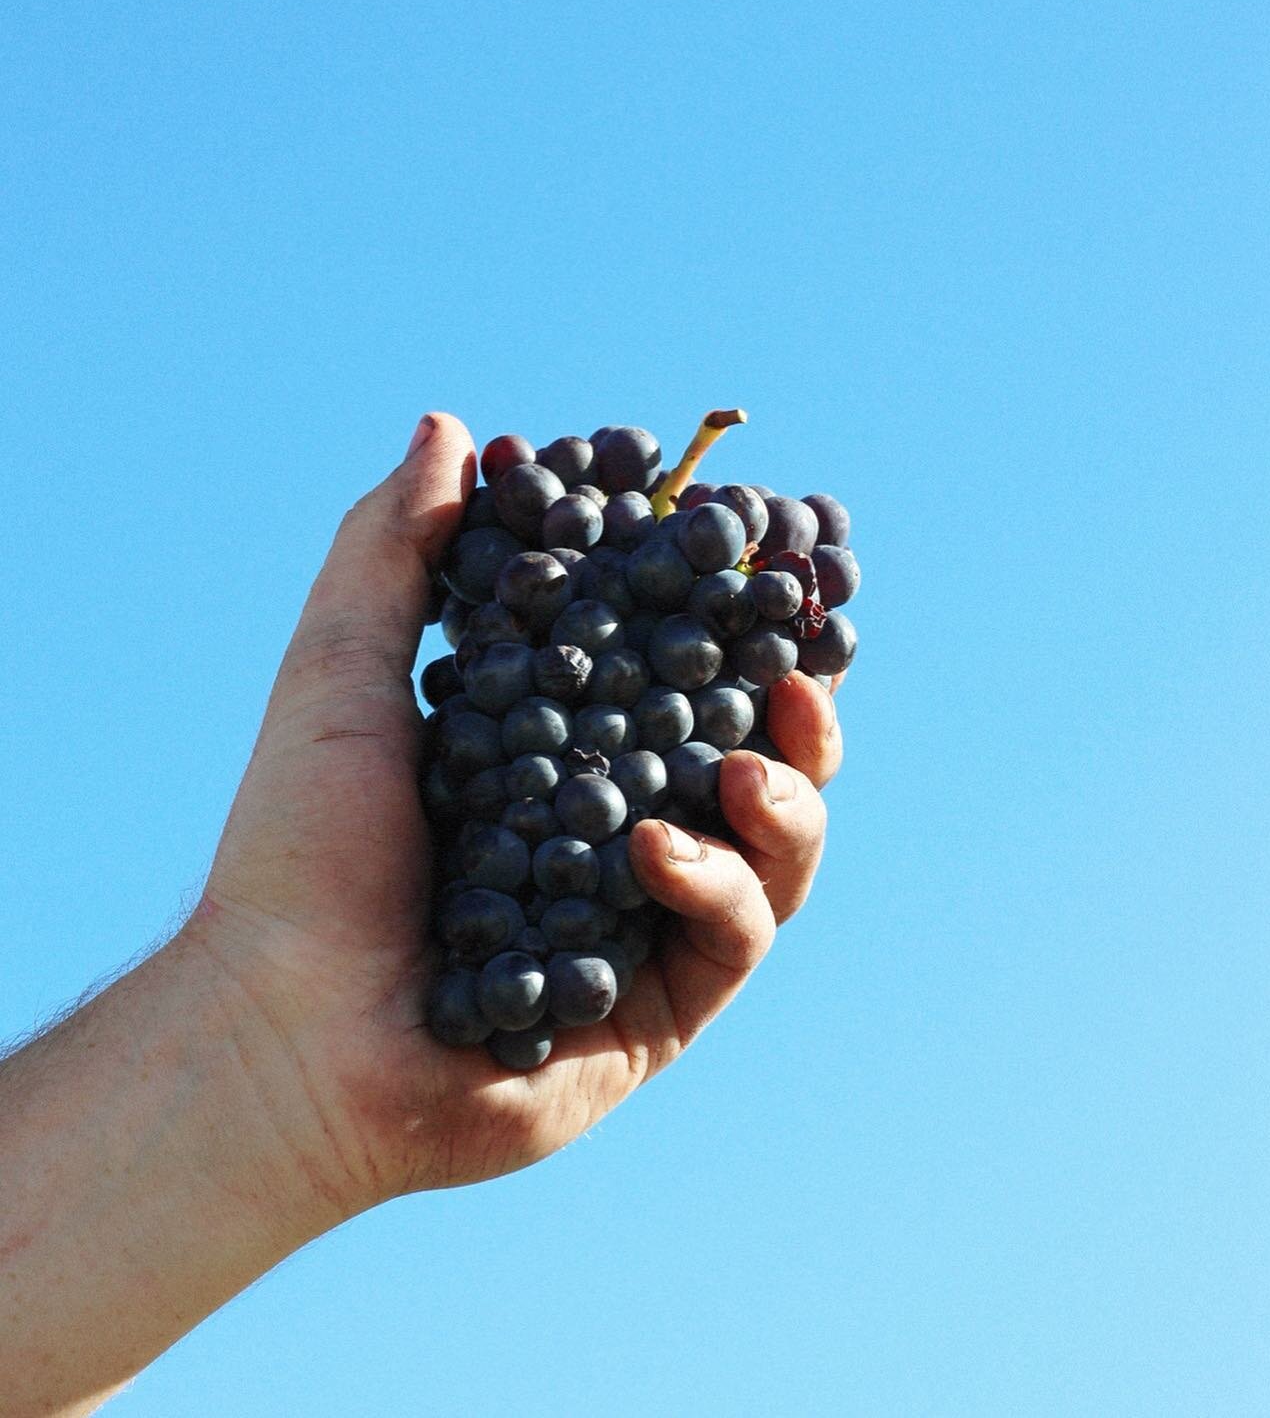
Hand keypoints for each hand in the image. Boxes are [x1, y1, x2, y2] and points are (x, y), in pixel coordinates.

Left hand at [192, 413, 843, 1211]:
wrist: (277, 1028)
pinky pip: (730, 938)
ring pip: (777, 850)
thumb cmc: (299, 849)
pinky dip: (714, 884)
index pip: (683, 672)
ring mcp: (650, 920)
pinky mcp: (660, 1007)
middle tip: (810, 666)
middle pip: (762, 755)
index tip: (775, 559)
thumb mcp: (343, 673)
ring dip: (789, 798)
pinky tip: (657, 849)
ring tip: (751, 765)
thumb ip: (396, 550)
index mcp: (572, 750)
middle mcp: (627, 827)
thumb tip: (451, 424)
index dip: (740, 619)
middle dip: (806, 708)